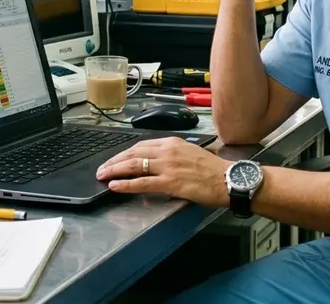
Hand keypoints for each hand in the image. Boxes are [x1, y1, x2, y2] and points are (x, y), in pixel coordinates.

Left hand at [96, 137, 230, 207]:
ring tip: (102, 175)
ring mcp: (168, 166)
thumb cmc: (213, 170)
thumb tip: (158, 165)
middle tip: (101, 168)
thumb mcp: (191, 153)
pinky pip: (141, 182)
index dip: (124, 153)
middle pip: (133, 153)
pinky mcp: (170, 182)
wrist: (228, 179)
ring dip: (114, 170)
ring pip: (134, 165)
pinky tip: (115, 186)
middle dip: (114, 161)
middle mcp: (167, 151)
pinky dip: (125, 184)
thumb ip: (173, 156)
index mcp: (172, 143)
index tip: (114, 159)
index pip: (141, 145)